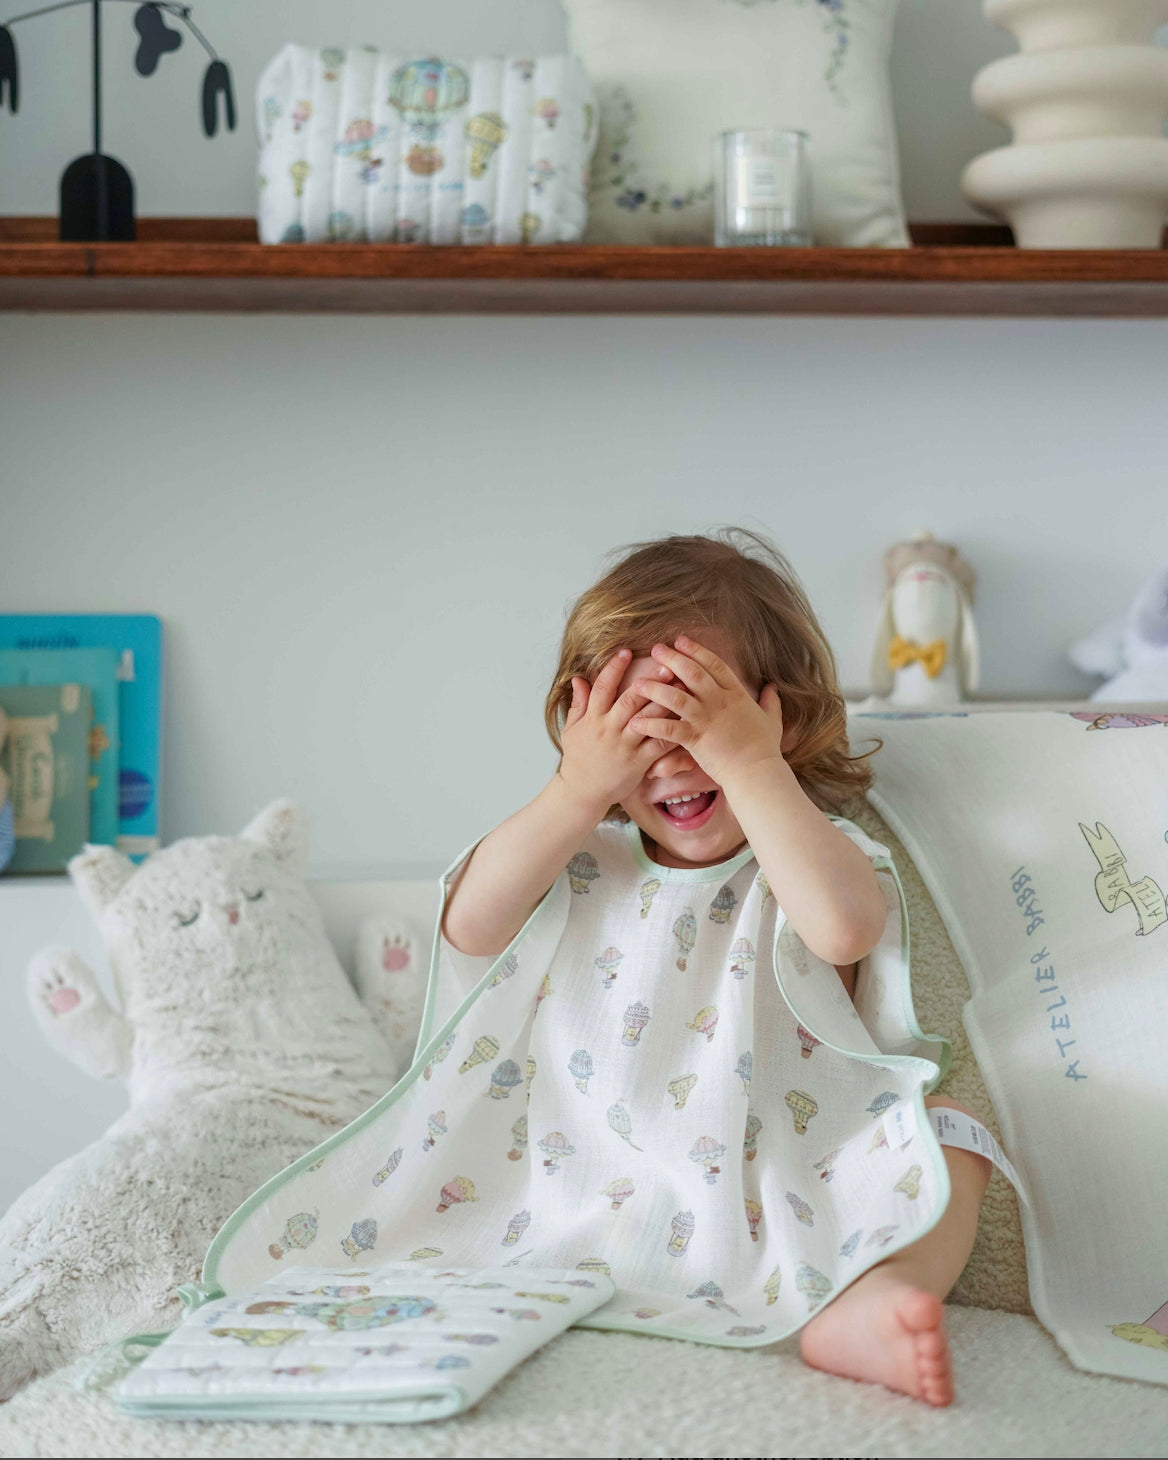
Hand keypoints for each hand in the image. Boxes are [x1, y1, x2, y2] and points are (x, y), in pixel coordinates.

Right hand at [558, 648, 678, 813]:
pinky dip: (674, 731)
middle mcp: (609, 729)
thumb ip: (578, 704)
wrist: (583, 792)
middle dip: (649, 681)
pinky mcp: (639, 762)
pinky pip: (659, 744)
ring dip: (667, 702)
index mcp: (593, 718)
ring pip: (648, 720)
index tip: (626, 651)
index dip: (613, 668)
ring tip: (683, 686)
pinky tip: (687, 719)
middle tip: (667, 664)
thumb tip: (578, 678)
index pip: (602, 687)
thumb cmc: (578, 758)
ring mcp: (625, 746)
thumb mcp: (572, 729)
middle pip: (630, 700)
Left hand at [627, 635, 789, 786]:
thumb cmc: (766, 749)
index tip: (681, 640)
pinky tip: (634, 722)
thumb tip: (773, 687)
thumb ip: (771, 702)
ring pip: (675, 697)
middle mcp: (719, 702)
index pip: (715, 665)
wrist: (757, 772)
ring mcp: (706, 719)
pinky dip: (651, 725)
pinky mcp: (695, 739)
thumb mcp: (772, 720)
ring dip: (655, 688)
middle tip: (656, 649)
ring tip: (637, 683)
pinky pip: (668, 728)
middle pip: (692, 673)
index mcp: (736, 694)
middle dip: (673, 659)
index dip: (697, 651)